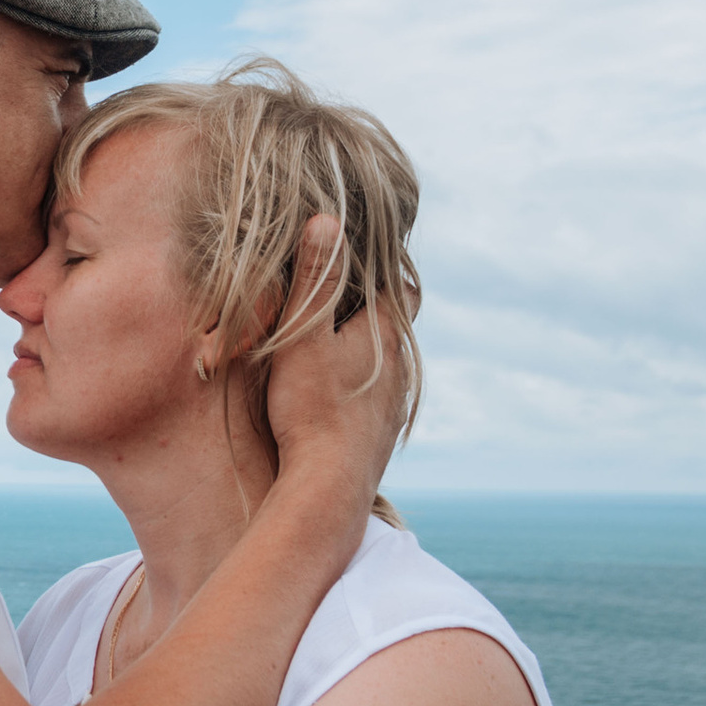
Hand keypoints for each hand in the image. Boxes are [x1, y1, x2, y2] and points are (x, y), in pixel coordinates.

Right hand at [263, 213, 411, 505]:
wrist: (329, 487)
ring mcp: (392, 404)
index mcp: (384, 334)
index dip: (384, 270)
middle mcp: (399, 367)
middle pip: (396, 325)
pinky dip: (360, 387)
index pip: (401, 287)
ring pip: (386, 364)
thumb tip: (327, 219)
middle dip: (373, 308)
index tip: (362, 257)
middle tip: (339, 299)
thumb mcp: (304, 335)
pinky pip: (375, 399)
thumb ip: (316, 279)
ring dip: (364, 351)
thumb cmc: (313, 407)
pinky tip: (335, 397)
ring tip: (330, 348)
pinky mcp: (380, 435)